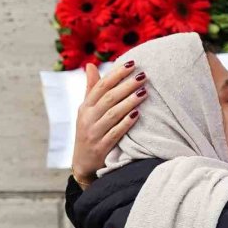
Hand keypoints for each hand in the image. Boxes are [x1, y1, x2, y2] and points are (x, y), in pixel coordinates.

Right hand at [72, 62, 149, 185]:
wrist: (83, 164)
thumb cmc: (89, 131)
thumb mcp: (87, 111)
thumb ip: (91, 89)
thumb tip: (91, 65)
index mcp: (85, 107)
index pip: (100, 86)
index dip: (116, 74)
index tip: (132, 64)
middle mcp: (87, 118)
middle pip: (109, 98)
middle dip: (126, 86)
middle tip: (143, 76)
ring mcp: (94, 133)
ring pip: (112, 114)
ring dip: (129, 102)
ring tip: (144, 92)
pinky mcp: (101, 148)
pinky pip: (115, 133)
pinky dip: (125, 123)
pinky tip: (137, 114)